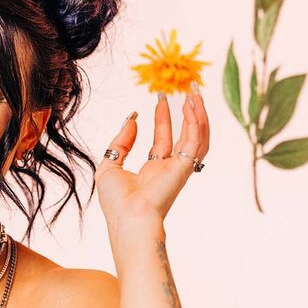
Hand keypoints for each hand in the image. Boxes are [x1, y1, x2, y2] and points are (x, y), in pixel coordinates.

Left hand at [94, 85, 209, 231]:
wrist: (128, 217)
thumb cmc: (117, 202)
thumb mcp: (109, 164)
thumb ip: (120, 142)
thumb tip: (132, 120)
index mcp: (152, 172)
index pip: (162, 141)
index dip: (162, 120)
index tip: (159, 100)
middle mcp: (170, 170)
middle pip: (184, 136)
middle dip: (186, 114)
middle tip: (186, 90)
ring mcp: (180, 169)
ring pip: (197, 137)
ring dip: (198, 115)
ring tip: (194, 92)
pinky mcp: (186, 167)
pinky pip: (196, 140)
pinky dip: (196, 121)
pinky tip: (191, 105)